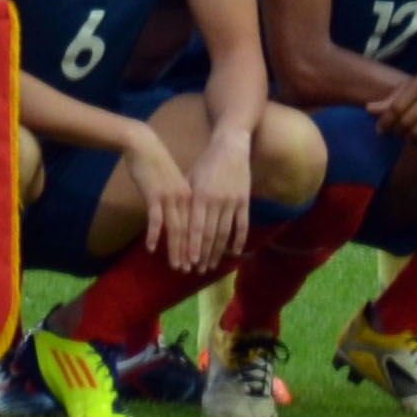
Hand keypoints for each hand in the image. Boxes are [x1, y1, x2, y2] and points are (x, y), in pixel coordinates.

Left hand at [154, 129, 251, 273]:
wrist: (231, 146)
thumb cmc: (206, 162)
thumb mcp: (190, 177)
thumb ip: (184, 198)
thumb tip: (171, 218)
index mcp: (200, 195)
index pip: (195, 228)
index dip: (192, 247)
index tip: (188, 262)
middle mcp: (216, 201)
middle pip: (209, 235)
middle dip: (203, 255)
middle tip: (197, 270)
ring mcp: (232, 202)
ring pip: (224, 233)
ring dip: (217, 252)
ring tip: (211, 266)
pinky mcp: (244, 201)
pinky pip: (242, 225)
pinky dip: (238, 240)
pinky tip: (234, 253)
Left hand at [372, 67, 416, 138]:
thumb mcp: (411, 85)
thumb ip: (391, 99)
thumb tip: (368, 110)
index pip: (396, 108)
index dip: (385, 122)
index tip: (380, 130)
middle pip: (406, 122)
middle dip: (395, 132)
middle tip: (392, 134)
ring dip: (408, 139)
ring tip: (405, 137)